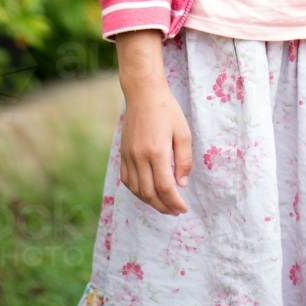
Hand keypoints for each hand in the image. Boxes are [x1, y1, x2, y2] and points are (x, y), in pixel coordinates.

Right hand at [115, 29, 190, 215]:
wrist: (143, 94)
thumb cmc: (167, 110)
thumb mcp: (183, 132)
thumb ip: (183, 160)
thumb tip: (181, 184)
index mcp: (157, 151)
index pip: (165, 187)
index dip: (174, 202)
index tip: (183, 208)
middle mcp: (139, 157)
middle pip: (149, 194)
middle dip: (163, 207)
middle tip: (175, 211)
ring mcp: (128, 156)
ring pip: (136, 190)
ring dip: (150, 202)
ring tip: (164, 204)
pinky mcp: (122, 154)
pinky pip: (127, 180)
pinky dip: (137, 191)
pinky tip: (148, 192)